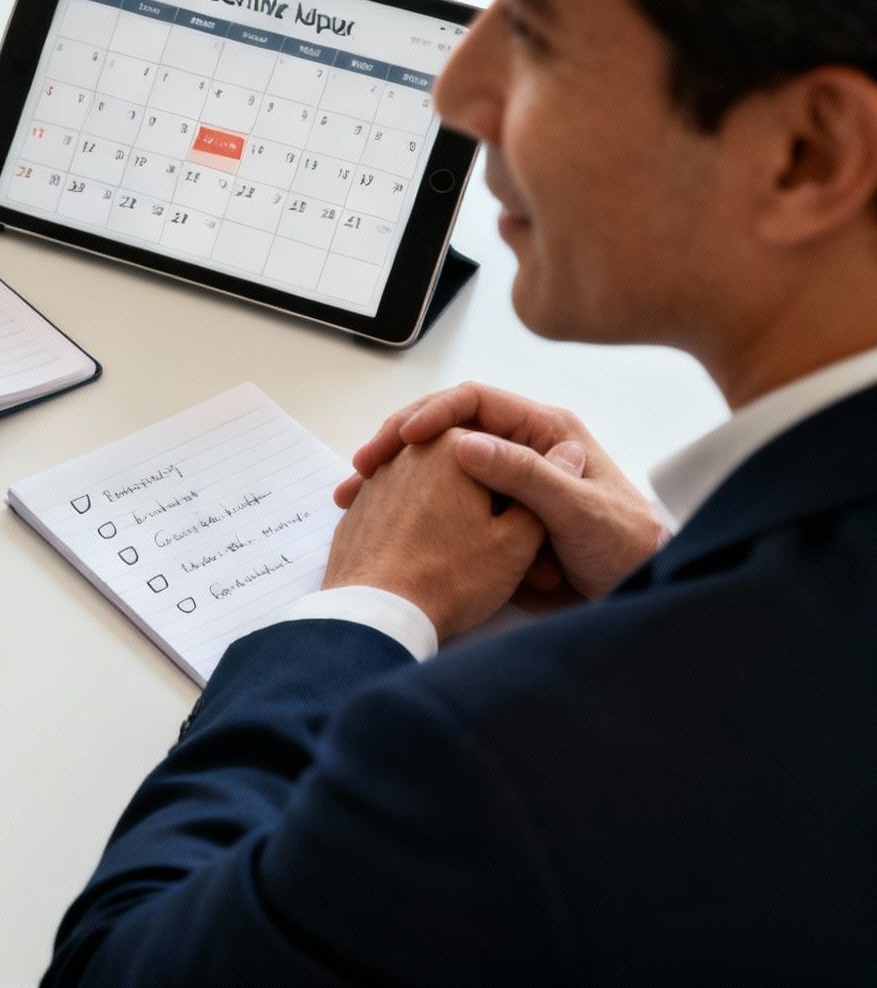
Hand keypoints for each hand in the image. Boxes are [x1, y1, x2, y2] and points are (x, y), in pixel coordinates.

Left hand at [323, 432, 545, 640]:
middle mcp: (410, 452)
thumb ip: (544, 491)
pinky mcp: (359, 507)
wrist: (377, 613)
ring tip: (462, 558)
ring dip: (450, 514)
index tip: (524, 524)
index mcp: (453, 446)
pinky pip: (401, 507)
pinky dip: (418, 526)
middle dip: (483, 502)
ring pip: (430, 487)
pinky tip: (428, 556)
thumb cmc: (451, 577)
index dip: (520, 489)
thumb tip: (569, 454)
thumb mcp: (516, 542)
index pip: (502, 451)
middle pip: (463, 468)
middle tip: (493, 547)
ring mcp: (378, 479)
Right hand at [333, 383, 667, 598]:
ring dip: (395, 476)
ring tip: (356, 492)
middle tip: (363, 463)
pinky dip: (409, 506)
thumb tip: (464, 442)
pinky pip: (444, 500)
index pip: (475, 402)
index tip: (402, 438)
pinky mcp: (493, 513)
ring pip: (438, 465)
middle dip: (399, 442)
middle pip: (446, 428)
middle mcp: (520, 448)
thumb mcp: (578, 511)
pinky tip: (379, 517)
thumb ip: (528, 475)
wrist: (638, 592)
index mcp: (544, 432)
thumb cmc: (623, 548)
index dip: (433, 412)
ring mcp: (504, 481)